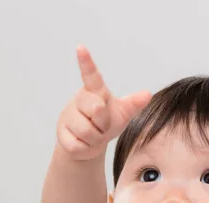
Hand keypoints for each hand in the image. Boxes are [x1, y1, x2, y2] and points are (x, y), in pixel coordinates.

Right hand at [56, 46, 151, 160]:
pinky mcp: (61, 133)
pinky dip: (86, 148)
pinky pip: (78, 143)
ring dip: (95, 138)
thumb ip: (133, 104)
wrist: (89, 144)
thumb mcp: (122, 113)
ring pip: (86, 130)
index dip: (86, 62)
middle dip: (103, 123)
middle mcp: (80, 100)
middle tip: (102, 126)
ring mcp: (68, 116)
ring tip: (93, 135)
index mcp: (95, 91)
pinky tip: (83, 142)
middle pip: (96, 110)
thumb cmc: (105, 123)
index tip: (81, 48)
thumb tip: (148, 94)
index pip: (91, 75)